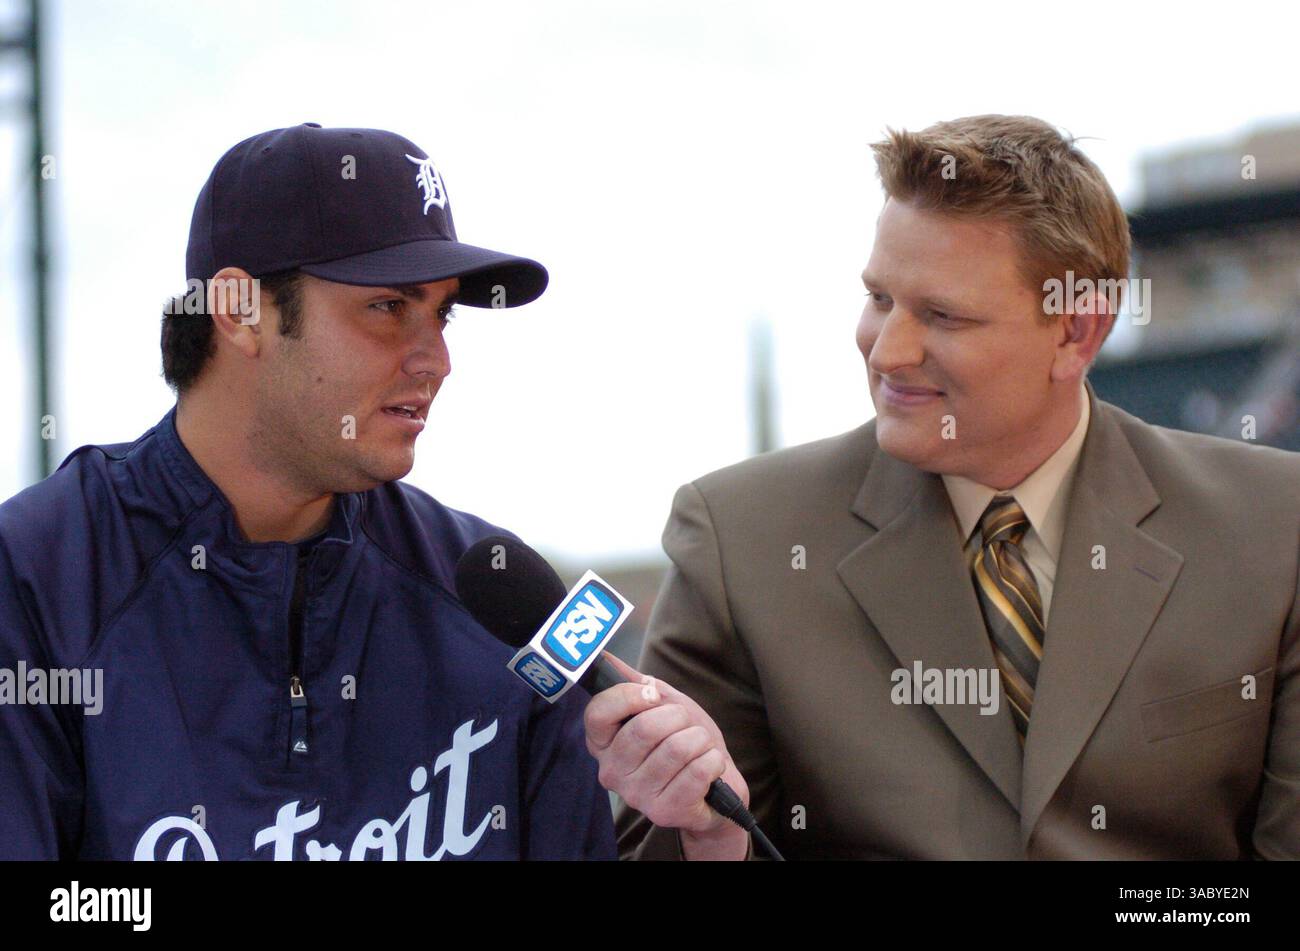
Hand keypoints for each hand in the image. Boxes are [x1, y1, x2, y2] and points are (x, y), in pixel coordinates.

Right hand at [584, 654, 749, 859]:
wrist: (715, 785)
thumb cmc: (685, 742)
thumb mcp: (664, 706)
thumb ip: (638, 683)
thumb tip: (609, 659)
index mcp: (604, 744)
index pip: (597, 713)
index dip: (628, 696)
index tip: (653, 695)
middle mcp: (612, 772)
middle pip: (644, 728)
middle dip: (679, 717)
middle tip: (686, 726)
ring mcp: (636, 796)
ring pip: (677, 748)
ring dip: (700, 739)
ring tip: (700, 748)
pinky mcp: (664, 812)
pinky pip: (698, 770)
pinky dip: (714, 761)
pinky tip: (709, 769)